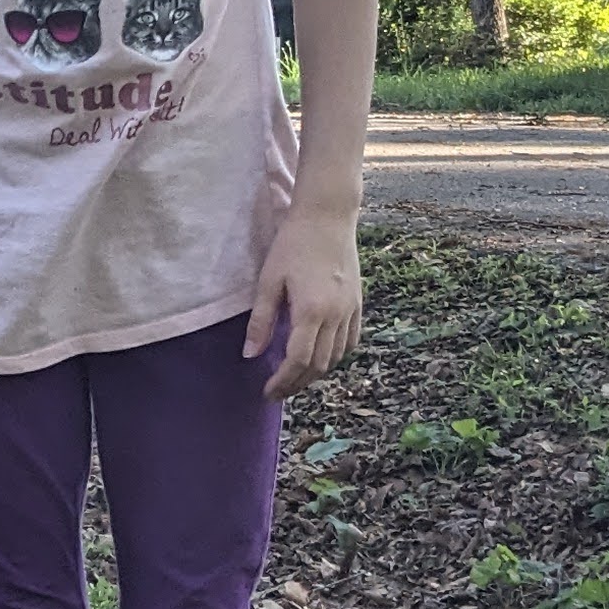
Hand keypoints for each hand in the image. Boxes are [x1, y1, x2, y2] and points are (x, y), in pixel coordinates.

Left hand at [243, 199, 363, 398]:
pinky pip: (351, 340)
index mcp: (311, 312)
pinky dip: (336, 355)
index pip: (297, 361)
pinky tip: (321, 357)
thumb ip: (261, 321)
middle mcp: (335, 316)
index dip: (282, 382)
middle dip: (297, 383)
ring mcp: (350, 310)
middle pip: (318, 365)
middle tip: (278, 390)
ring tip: (295, 377)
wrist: (328, 216)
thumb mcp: (269, 281)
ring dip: (316, 372)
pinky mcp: (358, 302)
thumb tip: (250, 355)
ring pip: (336, 356)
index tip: (267, 391)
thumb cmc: (293, 244)